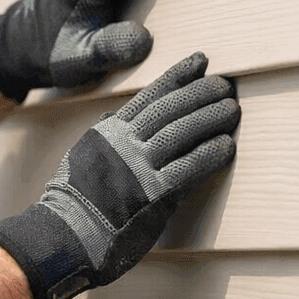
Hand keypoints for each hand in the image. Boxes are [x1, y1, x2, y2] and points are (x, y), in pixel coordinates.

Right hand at [0, 53, 237, 298]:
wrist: (65, 236)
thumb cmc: (73, 204)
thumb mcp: (82, 158)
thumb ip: (104, 137)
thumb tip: (115, 116)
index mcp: (108, 133)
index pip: (149, 97)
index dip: (177, 76)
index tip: (200, 62)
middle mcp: (122, 144)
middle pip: (169, 108)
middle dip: (200, 92)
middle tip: (225, 85)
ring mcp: (137, 167)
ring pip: (181, 132)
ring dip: (211, 118)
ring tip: (233, 110)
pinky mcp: (152, 194)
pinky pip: (189, 168)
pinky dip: (210, 154)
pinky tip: (227, 146)